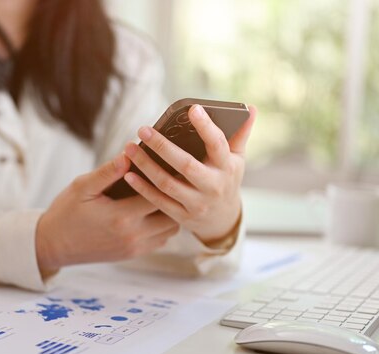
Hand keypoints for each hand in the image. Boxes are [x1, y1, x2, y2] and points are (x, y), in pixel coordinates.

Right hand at [36, 154, 179, 274]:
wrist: (52, 245)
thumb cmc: (66, 212)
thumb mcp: (82, 187)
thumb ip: (107, 172)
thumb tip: (129, 154)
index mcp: (121, 216)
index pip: (158, 195)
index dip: (167, 178)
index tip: (172, 164)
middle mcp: (132, 235)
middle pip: (172, 215)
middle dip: (174, 196)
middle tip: (173, 178)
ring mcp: (134, 248)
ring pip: (170, 231)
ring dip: (170, 213)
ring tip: (164, 194)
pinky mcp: (132, 254)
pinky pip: (160, 241)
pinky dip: (162, 227)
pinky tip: (152, 212)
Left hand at [123, 104, 256, 243]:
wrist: (222, 219)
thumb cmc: (226, 179)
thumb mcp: (236, 159)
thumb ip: (240, 134)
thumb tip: (251, 108)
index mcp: (227, 167)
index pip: (218, 144)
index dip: (206, 127)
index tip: (193, 109)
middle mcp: (212, 186)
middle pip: (186, 165)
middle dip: (163, 146)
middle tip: (143, 128)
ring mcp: (196, 203)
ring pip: (167, 183)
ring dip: (146, 165)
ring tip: (129, 147)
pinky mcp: (181, 216)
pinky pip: (158, 201)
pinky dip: (142, 188)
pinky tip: (128, 173)